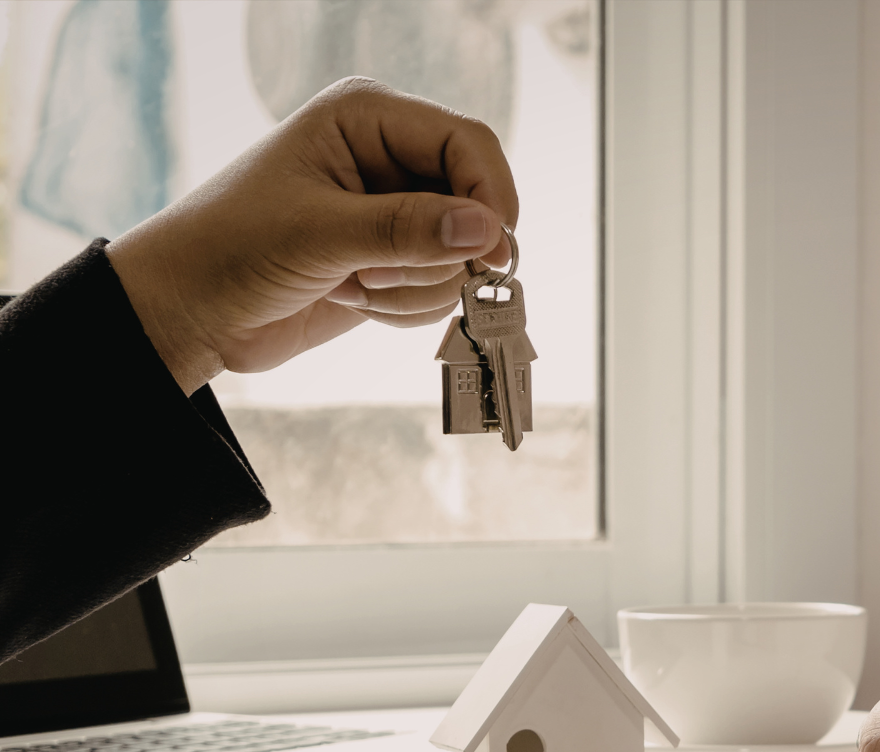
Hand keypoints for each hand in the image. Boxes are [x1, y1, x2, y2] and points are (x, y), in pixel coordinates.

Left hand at [105, 77, 518, 393]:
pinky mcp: (393, 256)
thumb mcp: (319, 234)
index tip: (494, 251)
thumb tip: (488, 231)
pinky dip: (406, 306)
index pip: (467, 142)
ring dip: (415, 286)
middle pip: (474, 202)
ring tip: (353, 285)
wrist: (190, 311)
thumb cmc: (230, 249)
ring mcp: (393, 209)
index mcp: (366, 118)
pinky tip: (354, 298)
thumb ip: (408, 229)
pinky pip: (441, 287)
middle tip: (381, 273)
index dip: (490, 195)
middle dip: (439, 253)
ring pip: (460, 254)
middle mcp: (388, 156)